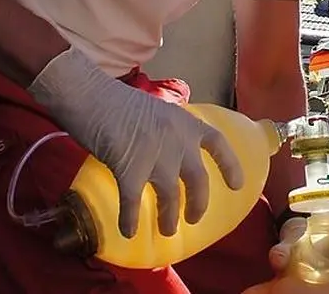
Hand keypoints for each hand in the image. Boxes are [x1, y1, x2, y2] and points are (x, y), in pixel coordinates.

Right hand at [27, 47, 243, 236]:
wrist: (91, 95)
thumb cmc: (117, 101)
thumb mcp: (157, 111)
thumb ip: (169, 132)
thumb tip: (169, 154)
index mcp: (186, 123)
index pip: (218, 143)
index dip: (230, 166)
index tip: (237, 185)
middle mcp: (178, 141)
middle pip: (198, 180)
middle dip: (198, 203)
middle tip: (194, 218)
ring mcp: (156, 156)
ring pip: (171, 196)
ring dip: (169, 218)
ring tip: (166, 230)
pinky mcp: (130, 169)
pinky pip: (133, 203)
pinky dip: (131, 220)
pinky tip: (128, 231)